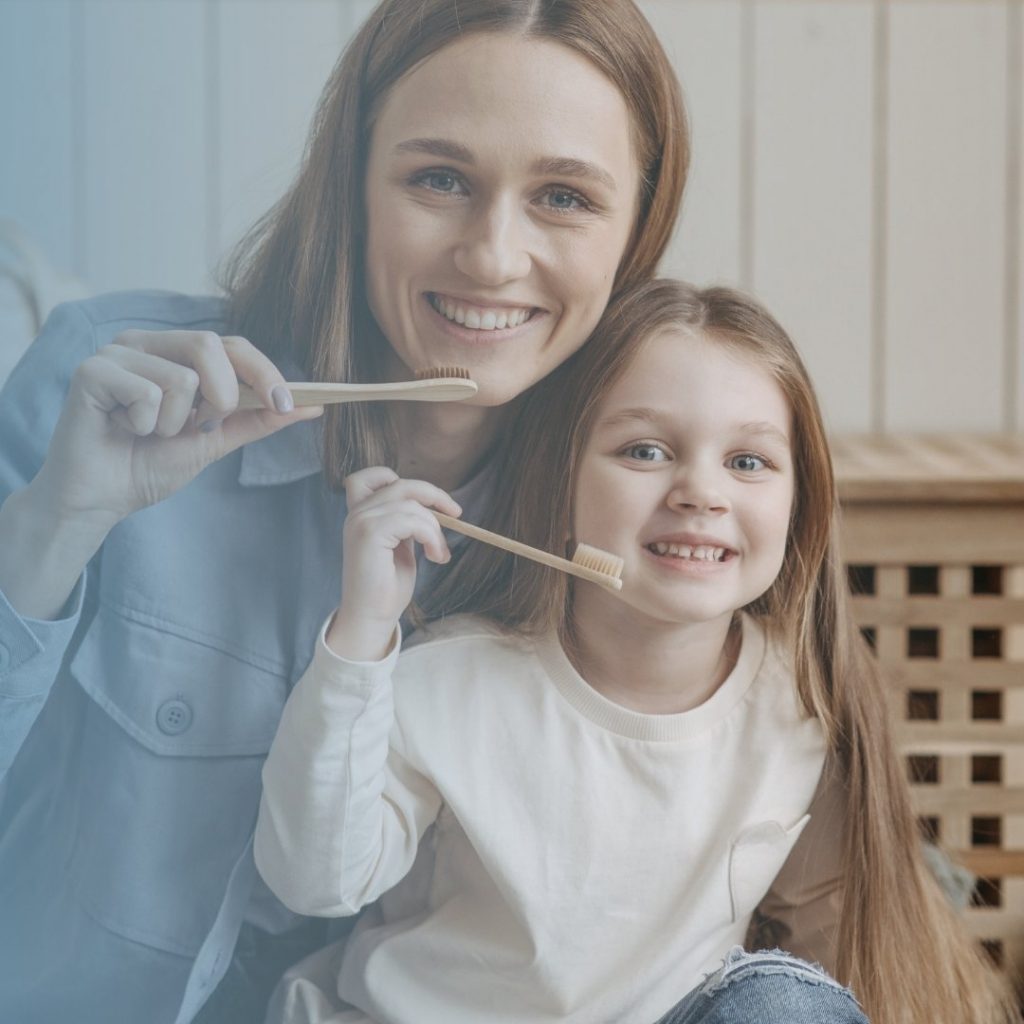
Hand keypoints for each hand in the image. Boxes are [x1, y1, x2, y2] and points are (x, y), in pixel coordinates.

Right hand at [31, 329, 322, 532]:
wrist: (101, 500)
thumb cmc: (149, 465)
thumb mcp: (215, 440)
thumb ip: (258, 419)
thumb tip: (312, 405)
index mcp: (174, 352)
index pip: (231, 344)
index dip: (263, 370)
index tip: (285, 403)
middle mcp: (145, 342)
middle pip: (209, 345)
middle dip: (222, 396)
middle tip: (201, 427)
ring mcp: (115, 352)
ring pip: (181, 377)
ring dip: (175, 423)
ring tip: (148, 433)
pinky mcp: (92, 370)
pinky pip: (147, 393)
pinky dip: (144, 426)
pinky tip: (122, 431)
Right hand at [327, 467, 461, 660]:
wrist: (371, 617)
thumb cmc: (386, 587)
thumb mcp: (400, 546)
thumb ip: (405, 523)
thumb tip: (432, 508)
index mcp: (360, 515)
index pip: (367, 476)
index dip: (397, 478)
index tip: (427, 500)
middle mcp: (356, 514)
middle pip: (402, 484)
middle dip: (434, 496)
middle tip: (457, 515)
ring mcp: (361, 521)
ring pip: (412, 504)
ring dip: (435, 529)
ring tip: (439, 553)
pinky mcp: (370, 533)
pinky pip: (413, 520)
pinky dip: (431, 536)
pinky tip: (434, 557)